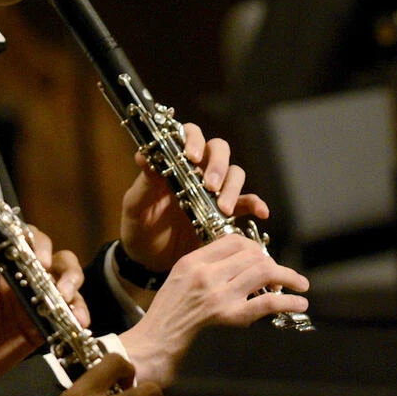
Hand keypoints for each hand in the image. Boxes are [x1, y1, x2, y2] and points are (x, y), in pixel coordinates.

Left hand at [0, 226, 87, 395]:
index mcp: (2, 271)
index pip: (27, 245)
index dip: (40, 245)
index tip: (42, 261)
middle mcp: (23, 283)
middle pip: (57, 264)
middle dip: (68, 273)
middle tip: (64, 290)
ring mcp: (35, 307)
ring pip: (67, 290)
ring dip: (76, 297)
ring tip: (76, 315)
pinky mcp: (41, 330)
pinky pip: (66, 319)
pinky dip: (77, 319)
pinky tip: (80, 325)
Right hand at [118, 234, 309, 387]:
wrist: (153, 341)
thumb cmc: (166, 314)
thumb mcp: (179, 278)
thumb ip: (206, 266)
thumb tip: (241, 263)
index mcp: (193, 260)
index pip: (233, 240)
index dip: (254, 247)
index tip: (263, 257)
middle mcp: (206, 273)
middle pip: (253, 255)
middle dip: (273, 263)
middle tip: (283, 275)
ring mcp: (217, 294)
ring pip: (264, 272)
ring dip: (288, 277)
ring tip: (300, 284)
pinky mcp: (227, 316)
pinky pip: (266, 302)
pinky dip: (288, 301)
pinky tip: (299, 303)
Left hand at [119, 122, 269, 273]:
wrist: (148, 260)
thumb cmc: (138, 227)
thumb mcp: (136, 205)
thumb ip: (144, 182)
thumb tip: (144, 156)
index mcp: (175, 163)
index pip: (191, 135)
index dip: (194, 140)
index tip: (191, 157)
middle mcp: (197, 172)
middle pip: (219, 150)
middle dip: (218, 165)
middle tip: (211, 186)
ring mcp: (213, 192)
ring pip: (234, 174)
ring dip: (232, 187)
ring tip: (223, 209)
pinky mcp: (225, 214)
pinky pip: (247, 203)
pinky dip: (256, 204)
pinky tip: (260, 212)